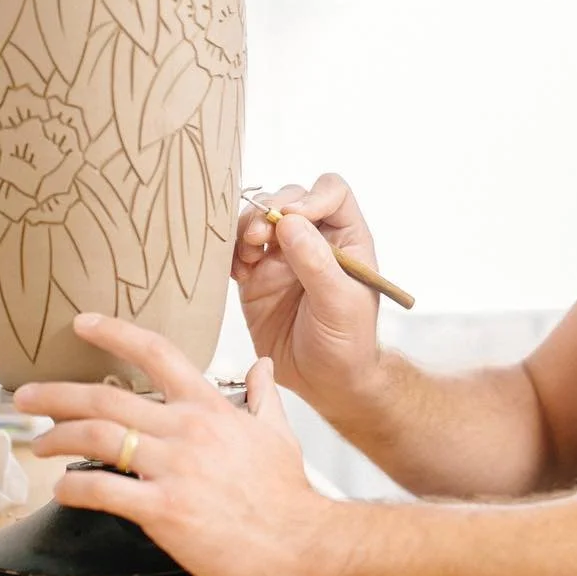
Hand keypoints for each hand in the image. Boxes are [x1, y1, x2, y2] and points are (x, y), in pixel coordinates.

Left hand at [14, 312, 331, 575]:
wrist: (304, 543)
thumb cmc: (289, 494)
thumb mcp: (280, 434)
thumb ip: (264, 396)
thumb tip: (264, 366)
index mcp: (210, 408)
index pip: (157, 354)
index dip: (115, 332)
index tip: (82, 322)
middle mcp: (187, 431)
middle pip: (108, 396)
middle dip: (58, 392)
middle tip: (25, 395)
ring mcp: (174, 470)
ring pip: (99, 437)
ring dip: (57, 436)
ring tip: (37, 442)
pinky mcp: (165, 511)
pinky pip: (104, 492)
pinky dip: (73, 489)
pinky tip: (60, 491)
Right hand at [234, 173, 381, 400]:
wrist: (324, 382)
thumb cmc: (347, 344)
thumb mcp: (340, 304)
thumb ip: (316, 263)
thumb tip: (290, 221)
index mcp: (346, 240)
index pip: (332, 193)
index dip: (311, 197)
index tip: (291, 217)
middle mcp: (314, 240)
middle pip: (288, 198)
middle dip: (269, 211)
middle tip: (258, 238)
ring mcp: (282, 257)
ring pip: (258, 219)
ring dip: (246, 228)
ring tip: (247, 254)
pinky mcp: (256, 277)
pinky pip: (236, 251)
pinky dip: (230, 253)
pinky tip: (236, 272)